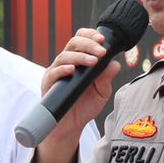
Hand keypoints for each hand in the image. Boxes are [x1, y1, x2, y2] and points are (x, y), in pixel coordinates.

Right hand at [28, 30, 121, 162]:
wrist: (70, 127)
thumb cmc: (84, 107)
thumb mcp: (101, 92)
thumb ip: (107, 78)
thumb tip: (114, 64)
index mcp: (78, 60)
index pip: (81, 40)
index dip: (90, 35)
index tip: (103, 39)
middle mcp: (66, 63)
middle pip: (73, 43)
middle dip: (89, 44)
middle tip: (101, 51)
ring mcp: (56, 72)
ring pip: (64, 56)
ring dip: (80, 56)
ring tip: (93, 61)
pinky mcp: (48, 84)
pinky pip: (53, 73)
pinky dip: (63, 69)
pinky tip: (72, 71)